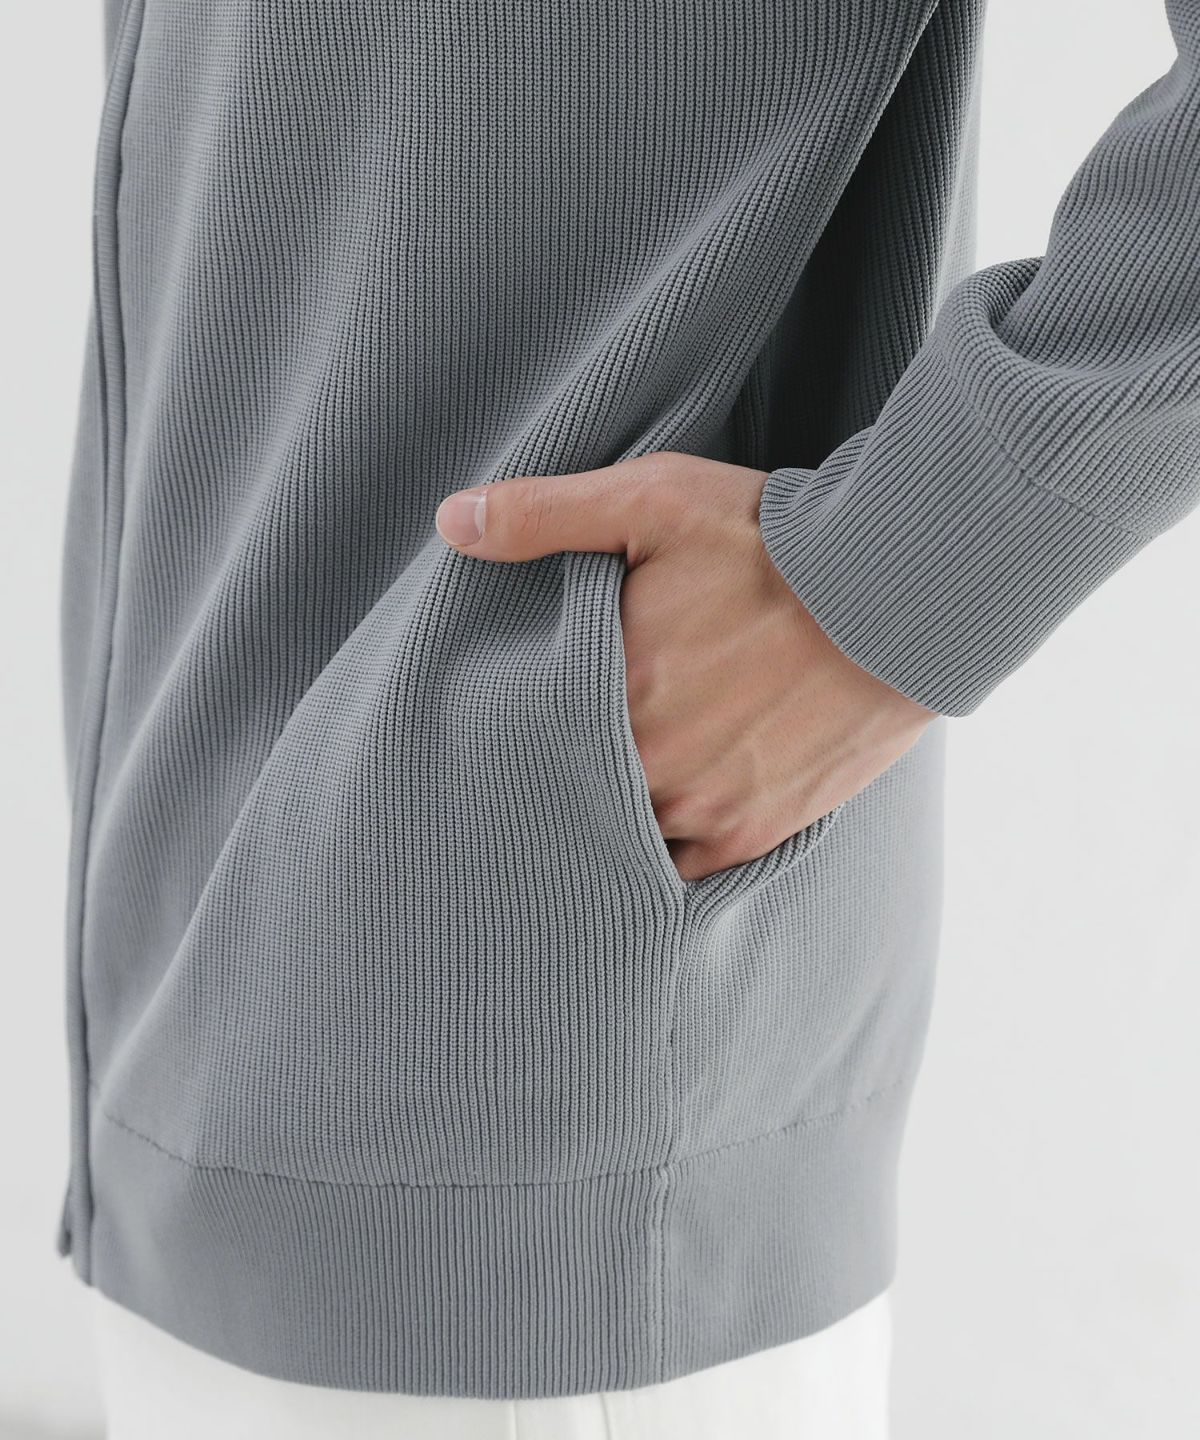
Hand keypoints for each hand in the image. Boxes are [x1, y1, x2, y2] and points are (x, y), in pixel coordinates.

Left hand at [436, 452, 933, 880]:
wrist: (900, 593)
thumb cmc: (773, 541)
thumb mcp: (654, 500)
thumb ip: (546, 514)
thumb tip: (451, 520)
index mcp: (615, 691)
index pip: (531, 735)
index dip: (521, 730)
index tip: (514, 720)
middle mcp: (651, 765)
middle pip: (574, 793)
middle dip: (560, 778)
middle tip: (549, 763)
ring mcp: (705, 808)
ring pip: (623, 836)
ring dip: (610, 818)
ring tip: (604, 791)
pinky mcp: (754, 834)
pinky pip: (683, 871)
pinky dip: (665, 854)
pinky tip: (653, 826)